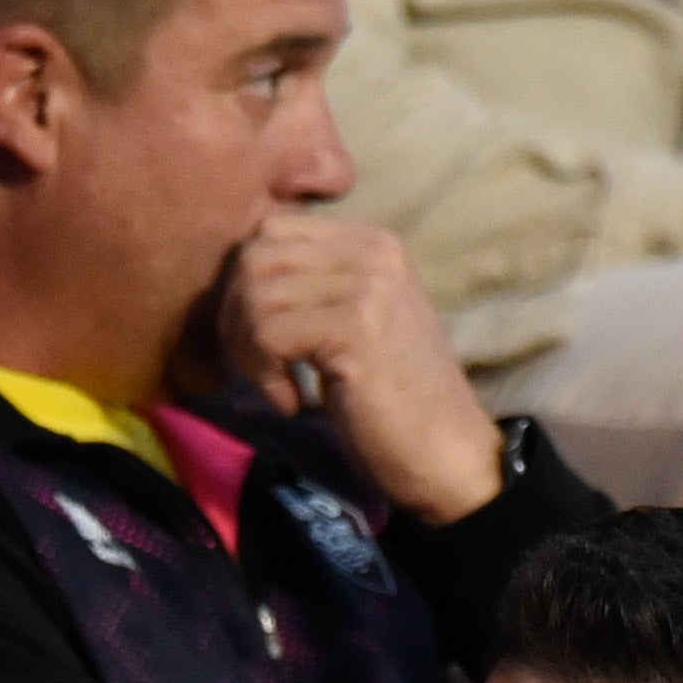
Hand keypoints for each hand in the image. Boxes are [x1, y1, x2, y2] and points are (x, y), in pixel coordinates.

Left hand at [212, 211, 506, 522]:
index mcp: (372, 241)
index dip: (247, 284)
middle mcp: (372, 251)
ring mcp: (366, 285)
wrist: (446, 453)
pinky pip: (267, 333)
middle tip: (258, 366)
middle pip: (255, 256)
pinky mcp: (354, 327)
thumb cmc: (394, 398)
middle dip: (236, 316)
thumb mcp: (355, 320)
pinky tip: (290, 402)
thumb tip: (236, 271)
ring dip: (248, 351)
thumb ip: (312, 284)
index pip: (273, 229)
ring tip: (278, 387)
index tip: (264, 339)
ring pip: (254, 295)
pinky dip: (264, 375)